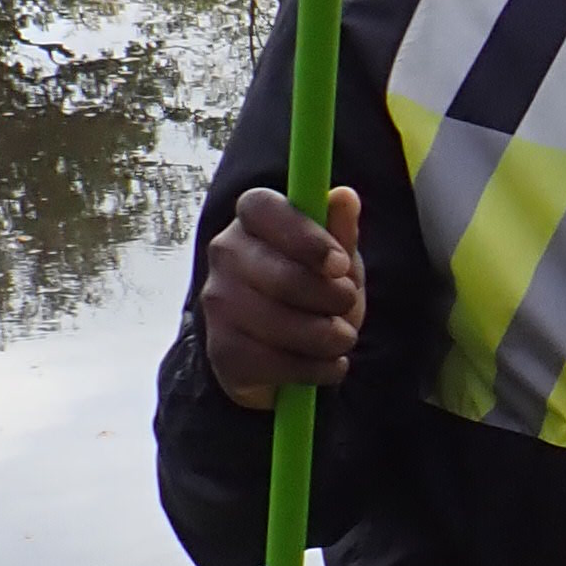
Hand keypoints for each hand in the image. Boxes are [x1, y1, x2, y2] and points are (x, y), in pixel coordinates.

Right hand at [201, 184, 365, 409]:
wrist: (277, 351)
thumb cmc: (311, 290)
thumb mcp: (334, 259)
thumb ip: (340, 232)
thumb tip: (344, 196)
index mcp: (252, 219)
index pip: (263, 209)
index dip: (305, 237)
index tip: (340, 264)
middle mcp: (225, 254)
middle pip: (281, 276)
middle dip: (330, 297)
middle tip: (347, 304)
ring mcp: (218, 303)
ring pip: (282, 325)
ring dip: (329, 338)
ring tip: (343, 337)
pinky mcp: (223, 351)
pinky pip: (277, 364)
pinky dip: (316, 369)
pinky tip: (329, 364)